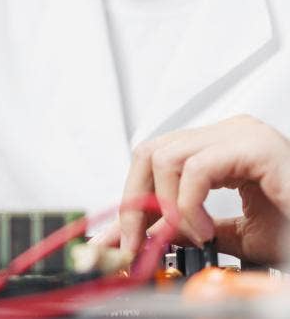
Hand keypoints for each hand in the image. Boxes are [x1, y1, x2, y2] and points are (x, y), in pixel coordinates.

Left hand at [116, 115, 289, 264]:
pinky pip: (195, 168)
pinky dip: (187, 204)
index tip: (118, 238)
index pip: (154, 160)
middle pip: (150, 151)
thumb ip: (183, 226)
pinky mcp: (257, 146)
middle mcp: (229, 134)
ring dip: (166, 205)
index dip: (130, 199)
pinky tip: (205, 229)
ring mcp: (243, 135)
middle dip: (135, 201)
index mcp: (221, 148)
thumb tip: (141, 232)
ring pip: (164, 156)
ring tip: (192, 234)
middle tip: (138, 241)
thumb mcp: (227, 233)